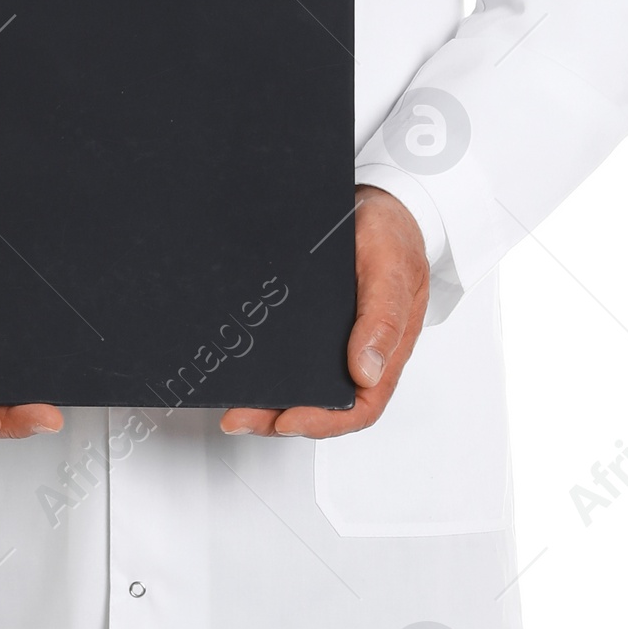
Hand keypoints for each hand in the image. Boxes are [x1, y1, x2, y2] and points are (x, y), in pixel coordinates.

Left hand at [220, 185, 428, 437]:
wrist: (375, 205)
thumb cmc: (394, 236)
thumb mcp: (393, 269)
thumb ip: (384, 318)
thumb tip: (366, 372)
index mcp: (385, 352)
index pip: (359, 408)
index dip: (324, 423)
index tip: (288, 420)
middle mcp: (356, 354)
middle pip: (322, 407)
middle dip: (279, 420)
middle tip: (240, 417)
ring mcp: (331, 343)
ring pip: (299, 386)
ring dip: (266, 402)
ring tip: (233, 406)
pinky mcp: (309, 326)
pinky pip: (285, 356)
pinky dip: (262, 369)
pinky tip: (238, 367)